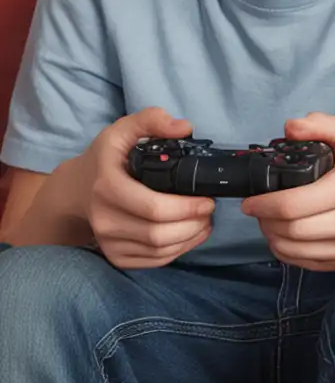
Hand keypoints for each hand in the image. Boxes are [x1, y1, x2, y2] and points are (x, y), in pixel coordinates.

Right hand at [83, 108, 215, 268]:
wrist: (75, 190)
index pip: (153, 208)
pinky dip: (178, 251)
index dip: (187, 207)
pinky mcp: (115, 256)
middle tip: (210, 210)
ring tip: (205, 222)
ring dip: (190, 239)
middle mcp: (104, 219)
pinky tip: (190, 235)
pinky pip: (153, 262)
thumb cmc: (106, 158)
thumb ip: (151, 119)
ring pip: (159, 251)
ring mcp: (108, 241)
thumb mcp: (122, 130)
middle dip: (194, 224)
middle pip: (159, 234)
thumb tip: (184, 127)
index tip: (208, 199)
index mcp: (108, 187)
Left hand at [242, 113, 334, 269]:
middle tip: (257, 208)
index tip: (249, 200)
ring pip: (292, 250)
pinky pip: (303, 263)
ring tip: (268, 220)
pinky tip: (284, 235)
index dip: (263, 205)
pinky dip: (285, 250)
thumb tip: (288, 128)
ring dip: (271, 236)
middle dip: (264, 220)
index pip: (293, 205)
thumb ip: (321, 124)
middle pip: (289, 230)